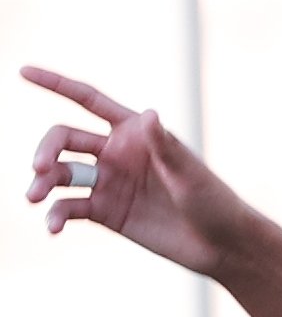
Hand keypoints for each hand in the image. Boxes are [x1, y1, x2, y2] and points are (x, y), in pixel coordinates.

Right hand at [25, 65, 251, 270]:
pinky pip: (68, 208)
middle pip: (63, 139)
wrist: (221, 245)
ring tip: (33, 198)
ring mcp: (108, 183)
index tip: (23, 71)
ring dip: (41, 183)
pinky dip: (55, 215)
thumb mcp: (190, 174)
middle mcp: (116, 153)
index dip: (56, 84)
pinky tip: (53, 227)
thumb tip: (149, 114)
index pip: (88, 100)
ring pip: (59, 174)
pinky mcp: (105, 212)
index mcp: (135, 132)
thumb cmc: (214, 201)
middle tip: (38, 168)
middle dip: (45, 149)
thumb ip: (165, 147)